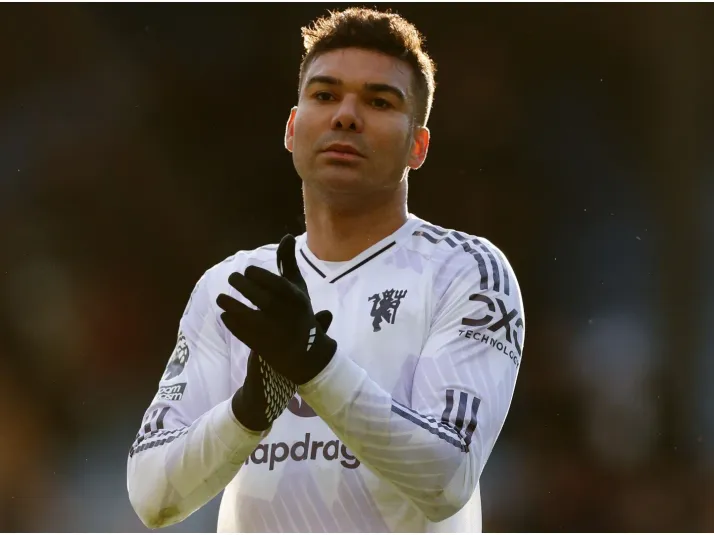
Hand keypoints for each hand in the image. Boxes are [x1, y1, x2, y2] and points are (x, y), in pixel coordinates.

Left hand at [217, 235, 336, 385]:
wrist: (304, 351)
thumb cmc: (298, 313)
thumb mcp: (297, 287)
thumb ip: (288, 263)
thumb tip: (287, 236)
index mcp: (296, 299)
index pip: (276, 285)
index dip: (259, 276)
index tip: (248, 270)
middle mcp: (286, 315)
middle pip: (260, 298)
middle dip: (242, 285)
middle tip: (232, 278)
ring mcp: (273, 332)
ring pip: (248, 316)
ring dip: (230, 304)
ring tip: (220, 298)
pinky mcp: (262, 345)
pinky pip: (242, 332)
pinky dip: (231, 322)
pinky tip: (225, 314)